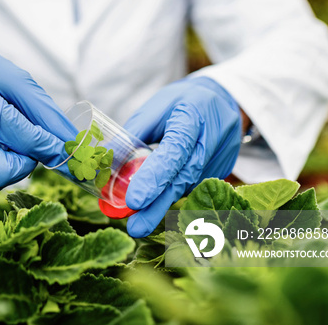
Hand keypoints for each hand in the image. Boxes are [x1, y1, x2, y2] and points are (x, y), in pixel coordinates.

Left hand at [122, 76, 241, 237]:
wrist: (224, 99)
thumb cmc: (182, 102)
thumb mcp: (155, 108)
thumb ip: (132, 135)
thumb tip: (104, 161)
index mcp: (192, 117)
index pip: (173, 151)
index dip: (154, 177)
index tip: (134, 201)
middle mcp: (210, 141)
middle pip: (182, 178)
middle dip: (157, 206)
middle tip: (135, 228)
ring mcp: (219, 159)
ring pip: (187, 187)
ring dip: (162, 205)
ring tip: (138, 222)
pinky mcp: (221, 172)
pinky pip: (192, 187)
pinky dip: (172, 196)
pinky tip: (156, 205)